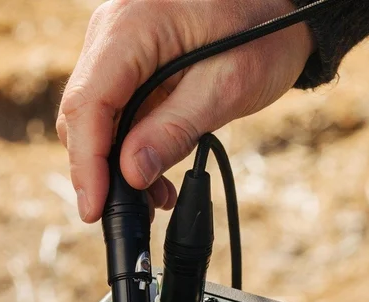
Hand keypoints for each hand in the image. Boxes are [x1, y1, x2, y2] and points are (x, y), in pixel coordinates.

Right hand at [57, 0, 314, 222]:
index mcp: (131, 28)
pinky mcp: (133, 62)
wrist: (285, 9)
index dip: (87, 164)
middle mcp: (113, 32)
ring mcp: (119, 45)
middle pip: (83, 113)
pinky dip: (131, 147)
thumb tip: (131, 174)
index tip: (95, 209)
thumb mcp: (226, 89)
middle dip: (100, 170)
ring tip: (155, 198)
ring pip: (97, 117)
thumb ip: (174, 131)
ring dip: (117, 164)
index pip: (88, 105)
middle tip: (128, 215)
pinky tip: (155, 176)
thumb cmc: (265, 34)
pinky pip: (118, 111)